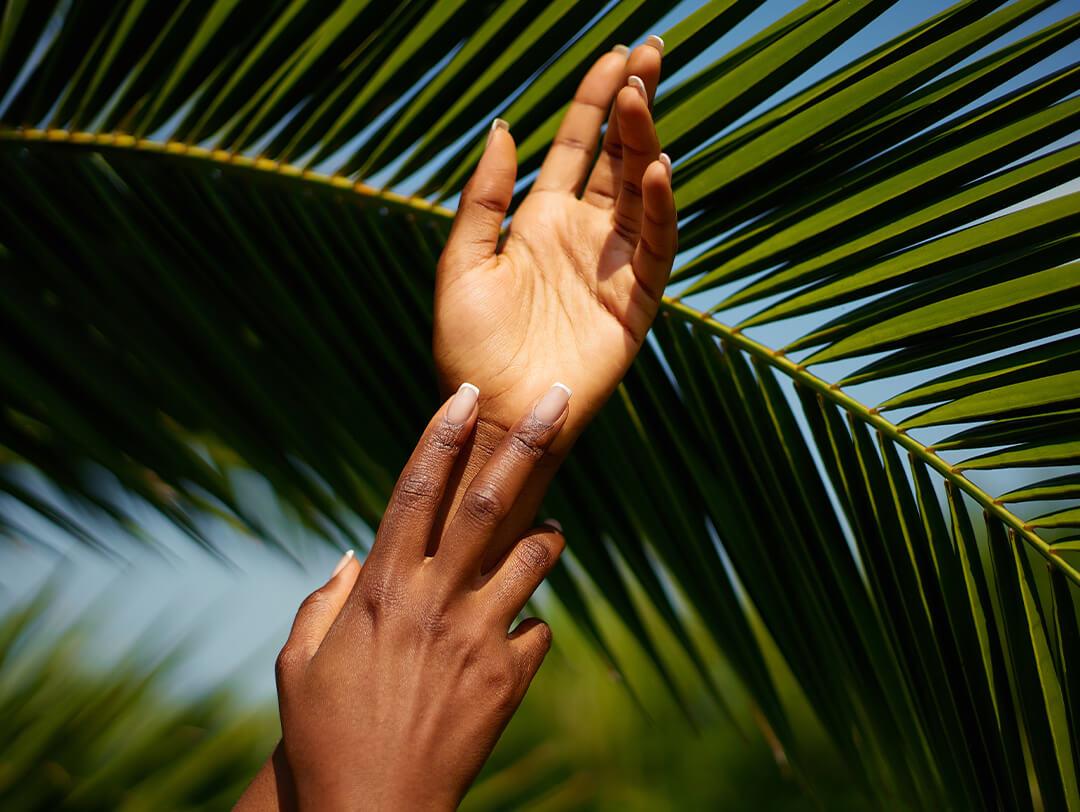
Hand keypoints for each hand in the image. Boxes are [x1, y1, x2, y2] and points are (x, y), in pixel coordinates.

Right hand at [269, 383, 569, 809]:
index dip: (440, 437)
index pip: (414, 492)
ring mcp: (479, 638)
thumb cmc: (325, 735)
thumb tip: (353, 554)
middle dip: (526, 442)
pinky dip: (527, 622)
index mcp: (381, 590)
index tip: (465, 393)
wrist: (374, 811)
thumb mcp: (300, 664)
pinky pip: (536, 629)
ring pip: (533, 557)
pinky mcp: (509, 679)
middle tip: (560, 398)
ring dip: (547, 534)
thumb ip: (325, 601)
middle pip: (488, 503)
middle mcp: (435, 602)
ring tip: (551, 529)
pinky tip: (509, 638)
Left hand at [435, 40, 675, 454]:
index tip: (618, 56)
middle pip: (618, 158)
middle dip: (634, 106)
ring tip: (643, 97)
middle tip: (651, 53)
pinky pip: (653, 249)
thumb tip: (506, 126)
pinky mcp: (633, 304)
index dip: (596, 102)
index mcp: (539, 223)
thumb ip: (485, 197)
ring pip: (639, 194)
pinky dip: (658, 210)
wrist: (489, 412)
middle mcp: (582, 237)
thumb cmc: (467, 346)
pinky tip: (655, 170)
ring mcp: (611, 268)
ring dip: (644, 145)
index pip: (578, 149)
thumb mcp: (463, 262)